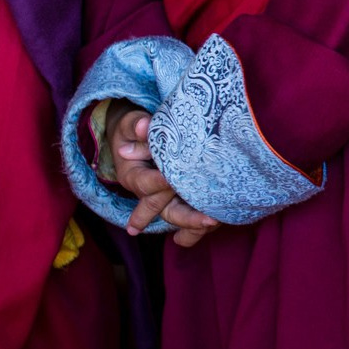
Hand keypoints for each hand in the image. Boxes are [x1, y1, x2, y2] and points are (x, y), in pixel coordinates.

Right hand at [102, 103, 220, 245]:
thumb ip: (136, 126)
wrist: (133, 138)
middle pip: (164, 210)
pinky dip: (199, 221)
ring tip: (215, 223)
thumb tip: (144, 125)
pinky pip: (187, 211)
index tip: (174, 180)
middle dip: (185, 217)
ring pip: (177, 215)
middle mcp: (147, 192)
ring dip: (195, 223)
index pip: (146, 184)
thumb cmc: (133, 130)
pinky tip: (218, 221)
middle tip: (209, 220)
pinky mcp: (176, 195)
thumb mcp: (130, 125)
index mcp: (132, 176)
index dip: (160, 183)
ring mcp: (162, 196)